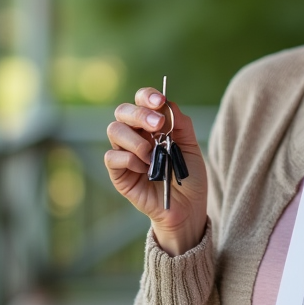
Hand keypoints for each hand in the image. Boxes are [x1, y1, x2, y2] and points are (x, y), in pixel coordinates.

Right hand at [104, 87, 207, 255]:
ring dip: (136, 140)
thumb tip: (167, 104)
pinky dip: (130, 160)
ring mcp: (125, 153)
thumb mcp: (191, 146)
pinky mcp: (118, 173)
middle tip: (157, 125)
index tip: (160, 100)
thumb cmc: (188, 176)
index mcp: (152, 125)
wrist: (188, 208)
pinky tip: (145, 169)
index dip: (147, 96)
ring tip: (153, 155)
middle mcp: (135, 135)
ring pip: (114, 130)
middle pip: (123, 111)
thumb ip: (180, 123)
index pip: (141, 101)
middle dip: (140, 114)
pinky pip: (112, 157)